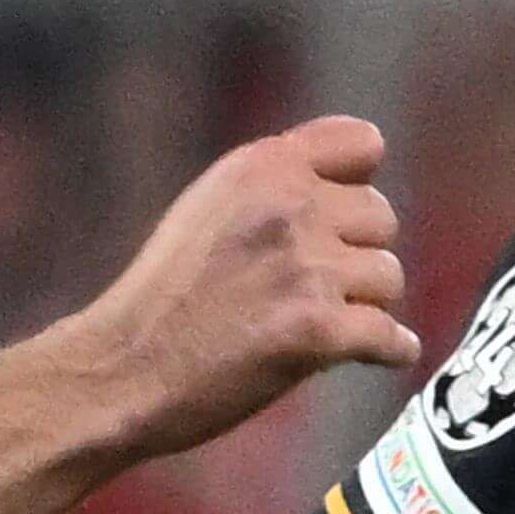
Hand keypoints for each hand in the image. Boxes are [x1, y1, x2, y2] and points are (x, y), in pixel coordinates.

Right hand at [50, 116, 420, 465]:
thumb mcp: (210, 205)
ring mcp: (306, 268)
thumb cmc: (164, 298)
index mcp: (263, 167)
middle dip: (357, 255)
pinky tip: (374, 356)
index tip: (343, 220)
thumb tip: (346, 184)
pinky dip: (388, 352)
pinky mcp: (317, 331)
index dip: (359, 184)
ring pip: (388, 278)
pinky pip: (391, 337)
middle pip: (382, 218)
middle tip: (316, 289)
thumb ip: (272, 188)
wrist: (123, 369)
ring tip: (321, 325)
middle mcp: (291, 206)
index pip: (362, 144)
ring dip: (367, 306)